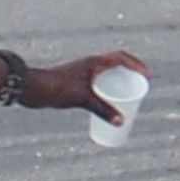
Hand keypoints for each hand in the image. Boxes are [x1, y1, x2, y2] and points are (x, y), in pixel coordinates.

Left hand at [28, 54, 147, 121]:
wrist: (31, 88)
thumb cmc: (56, 88)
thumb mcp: (82, 99)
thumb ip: (102, 110)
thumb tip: (121, 122)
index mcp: (94, 62)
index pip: (121, 57)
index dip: (137, 65)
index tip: (148, 76)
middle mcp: (89, 65)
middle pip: (116, 66)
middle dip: (130, 75)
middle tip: (141, 89)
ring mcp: (82, 74)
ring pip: (106, 76)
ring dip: (119, 84)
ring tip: (129, 98)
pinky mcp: (76, 83)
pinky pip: (98, 85)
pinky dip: (107, 92)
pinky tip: (109, 105)